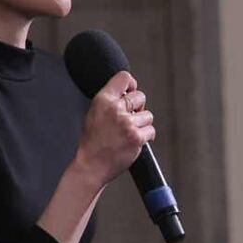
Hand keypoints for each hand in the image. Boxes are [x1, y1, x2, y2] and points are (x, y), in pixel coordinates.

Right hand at [75, 71, 154, 185]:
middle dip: (138, 107)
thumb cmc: (93, 141)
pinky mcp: (136, 137)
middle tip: (130, 118)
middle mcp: (115, 109)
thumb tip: (129, 91)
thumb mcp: (94, 112)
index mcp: (103, 100)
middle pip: (140, 96)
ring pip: (148, 115)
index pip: (124, 78)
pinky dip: (146, 136)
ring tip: (130, 132)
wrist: (91, 165)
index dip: (131, 84)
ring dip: (142, 124)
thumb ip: (110, 100)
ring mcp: (127, 124)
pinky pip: (151, 130)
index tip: (131, 92)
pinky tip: (135, 140)